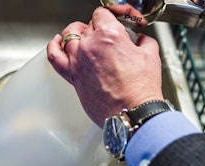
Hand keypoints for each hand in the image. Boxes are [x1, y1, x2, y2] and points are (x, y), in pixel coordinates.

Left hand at [47, 7, 163, 126]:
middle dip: (100, 28)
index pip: (103, 14)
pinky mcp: (73, 77)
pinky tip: (58, 42)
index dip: (111, 15)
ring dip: (77, 31)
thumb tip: (139, 40)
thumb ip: (143, 41)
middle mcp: (90, 46)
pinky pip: (55, 56)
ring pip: (69, 36)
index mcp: (109, 36)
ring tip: (82, 33)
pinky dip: (54, 46)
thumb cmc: (140, 89)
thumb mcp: (151, 56)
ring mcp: (79, 61)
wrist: (133, 112)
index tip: (116, 21)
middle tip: (110, 37)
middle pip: (88, 26)